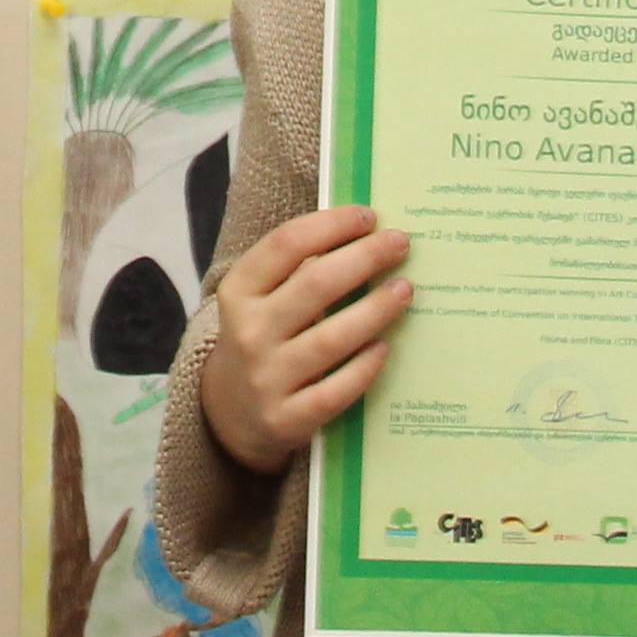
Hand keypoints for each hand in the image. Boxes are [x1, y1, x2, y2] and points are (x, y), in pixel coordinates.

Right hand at [199, 206, 411, 475]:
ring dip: (376, 309)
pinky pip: (335, 391)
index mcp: (239, 291)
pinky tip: (385, 348)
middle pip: (315, 284)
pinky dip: (364, 368)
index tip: (370, 216)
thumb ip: (300, 266)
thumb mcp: (263, 298)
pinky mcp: (285, 420)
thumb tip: (370, 231)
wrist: (231, 414)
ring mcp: (266, 379)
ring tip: (405, 289)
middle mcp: (248, 333)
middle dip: (366, 257)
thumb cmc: (266, 335)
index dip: (332, 224)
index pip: (286, 244)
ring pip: (331, 338)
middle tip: (401, 243)